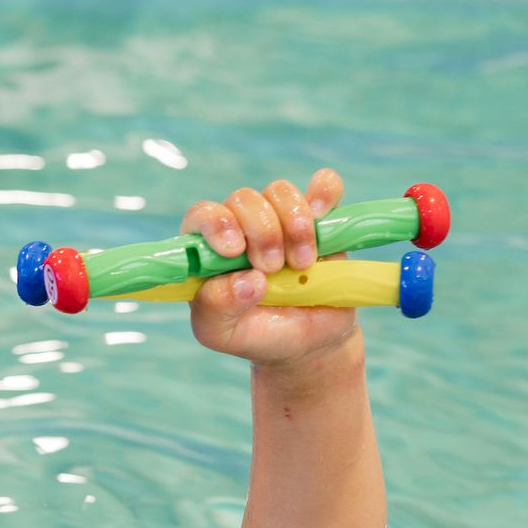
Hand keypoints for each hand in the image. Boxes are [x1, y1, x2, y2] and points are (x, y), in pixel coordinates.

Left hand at [180, 169, 357, 365]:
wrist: (309, 341)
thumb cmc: (256, 333)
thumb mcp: (223, 333)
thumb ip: (217, 308)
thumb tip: (246, 280)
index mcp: (209, 248)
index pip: (202, 215)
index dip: (217, 224)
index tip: (235, 251)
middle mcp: (241, 226)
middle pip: (243, 199)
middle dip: (262, 232)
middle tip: (273, 268)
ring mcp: (280, 219)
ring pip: (280, 191)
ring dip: (294, 224)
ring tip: (302, 263)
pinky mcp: (320, 219)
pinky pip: (324, 186)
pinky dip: (325, 192)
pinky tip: (324, 213)